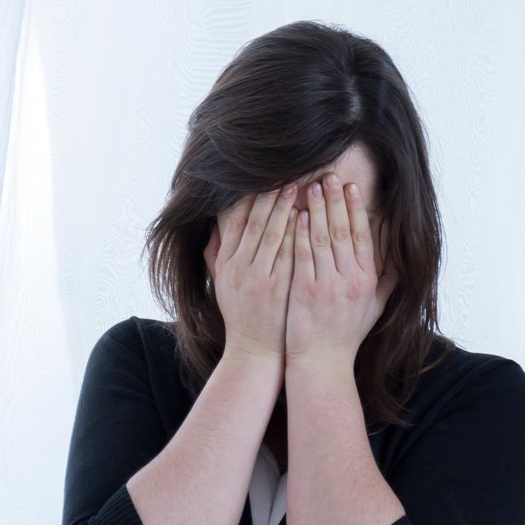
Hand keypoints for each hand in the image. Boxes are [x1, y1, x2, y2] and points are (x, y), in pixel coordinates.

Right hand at [203, 183, 299, 361]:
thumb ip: (215, 253)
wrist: (256, 350)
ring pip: (273, 234)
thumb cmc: (240, 315)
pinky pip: (290, 255)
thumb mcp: (220, 283)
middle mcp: (240, 267)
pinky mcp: (279, 288)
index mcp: (226, 262)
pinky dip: (298, 234)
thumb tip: (215, 226)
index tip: (262, 178)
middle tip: (288, 173)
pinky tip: (308, 217)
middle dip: (271, 195)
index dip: (248, 197)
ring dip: (287, 208)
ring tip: (302, 187)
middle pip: (255, 222)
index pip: (234, 220)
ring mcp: (259, 278)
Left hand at [284, 173, 396, 368]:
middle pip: (343, 231)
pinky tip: (295, 215)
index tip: (350, 187)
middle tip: (328, 175)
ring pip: (322, 239)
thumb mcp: (375, 307)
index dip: (355, 210)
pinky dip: (299, 234)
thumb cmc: (346, 335)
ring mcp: (328, 285)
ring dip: (316, 210)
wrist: (321, 362)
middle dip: (335, 201)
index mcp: (367, 280)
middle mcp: (351, 280)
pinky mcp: (306, 291)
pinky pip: (303, 256)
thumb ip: (388, 279)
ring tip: (310, 186)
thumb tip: (399, 254)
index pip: (362, 236)